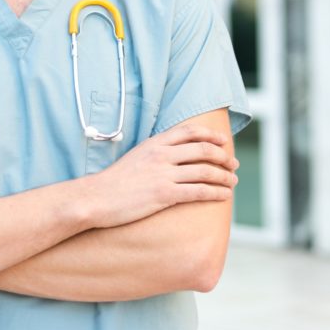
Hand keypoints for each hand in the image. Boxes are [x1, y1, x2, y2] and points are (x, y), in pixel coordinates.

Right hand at [87, 120, 238, 228]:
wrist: (95, 198)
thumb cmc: (114, 181)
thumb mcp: (136, 156)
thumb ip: (156, 152)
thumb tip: (175, 155)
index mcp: (155, 143)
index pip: (190, 131)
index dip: (211, 135)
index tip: (223, 141)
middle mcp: (162, 155)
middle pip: (203, 149)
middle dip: (223, 156)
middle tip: (233, 164)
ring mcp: (163, 174)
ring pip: (205, 171)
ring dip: (224, 176)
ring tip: (233, 181)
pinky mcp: (164, 194)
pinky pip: (198, 191)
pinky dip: (215, 192)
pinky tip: (224, 196)